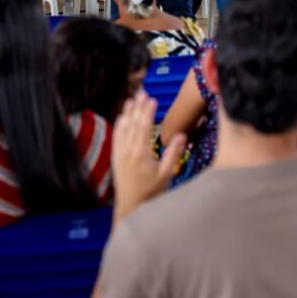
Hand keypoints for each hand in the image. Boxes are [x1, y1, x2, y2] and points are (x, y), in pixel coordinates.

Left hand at [111, 94, 185, 220]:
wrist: (131, 205)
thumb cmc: (151, 192)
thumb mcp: (166, 175)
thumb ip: (173, 154)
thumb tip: (181, 135)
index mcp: (140, 153)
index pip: (144, 127)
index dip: (148, 111)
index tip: (152, 99)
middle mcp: (127, 150)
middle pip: (133, 123)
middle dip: (138, 106)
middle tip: (142, 92)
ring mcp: (119, 153)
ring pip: (123, 128)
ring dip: (128, 112)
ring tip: (131, 99)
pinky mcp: (115, 157)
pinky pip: (116, 136)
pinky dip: (119, 124)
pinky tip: (122, 117)